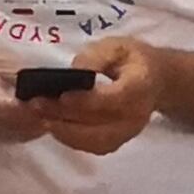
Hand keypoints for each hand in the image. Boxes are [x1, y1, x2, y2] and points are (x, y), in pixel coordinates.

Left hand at [41, 35, 165, 158]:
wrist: (157, 80)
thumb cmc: (133, 60)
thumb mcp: (116, 46)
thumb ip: (96, 56)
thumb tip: (74, 73)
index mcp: (140, 87)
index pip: (114, 100)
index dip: (87, 101)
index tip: (61, 96)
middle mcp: (137, 115)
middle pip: (101, 126)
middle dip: (66, 118)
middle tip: (36, 105)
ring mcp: (129, 132)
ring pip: (95, 141)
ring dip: (65, 132)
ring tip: (40, 116)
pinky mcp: (119, 141)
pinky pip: (94, 147)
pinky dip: (71, 139)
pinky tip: (54, 125)